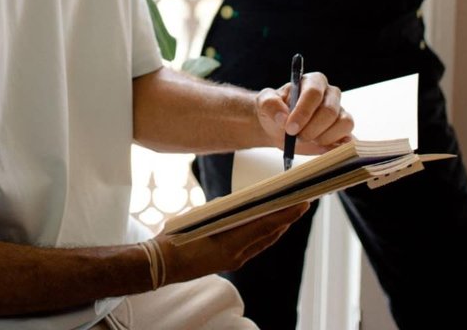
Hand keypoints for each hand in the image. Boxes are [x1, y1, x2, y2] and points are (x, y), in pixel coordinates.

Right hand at [156, 203, 310, 284]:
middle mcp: (237, 256)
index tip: (303, 202)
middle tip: (302, 201)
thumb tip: (243, 203)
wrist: (162, 264)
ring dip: (278, 226)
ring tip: (290, 210)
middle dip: (288, 218)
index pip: (266, 226)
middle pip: (270, 234)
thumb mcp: (200, 217)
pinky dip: (264, 233)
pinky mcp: (230, 261)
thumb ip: (224, 210)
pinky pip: (254, 246)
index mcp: (230, 245)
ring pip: (264, 241)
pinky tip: (268, 223)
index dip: (286, 214)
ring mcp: (234, 260)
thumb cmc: (177, 237)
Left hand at [255, 72, 353, 153]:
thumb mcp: (264, 103)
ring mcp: (340, 112)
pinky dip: (337, 145)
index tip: (290, 128)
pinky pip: (350, 137)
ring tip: (307, 139)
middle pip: (329, 110)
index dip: (303, 112)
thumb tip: (283, 117)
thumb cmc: (275, 111)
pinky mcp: (344, 130)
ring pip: (343, 123)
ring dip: (324, 137)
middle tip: (297, 137)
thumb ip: (270, 104)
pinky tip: (322, 146)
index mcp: (312, 82)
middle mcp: (330, 94)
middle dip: (311, 128)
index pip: (314, 93)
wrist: (280, 128)